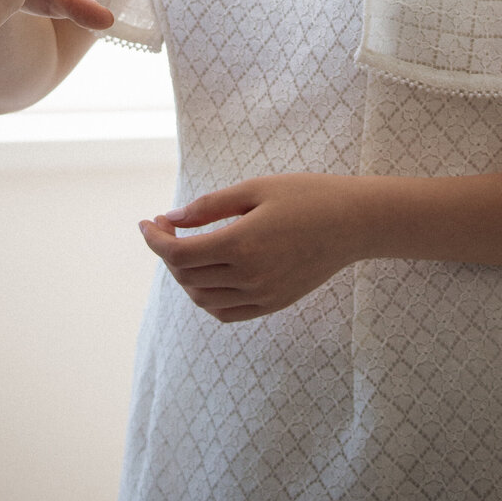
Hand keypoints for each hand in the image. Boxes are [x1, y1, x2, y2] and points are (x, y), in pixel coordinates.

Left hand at [139, 174, 365, 321]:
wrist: (354, 222)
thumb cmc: (305, 195)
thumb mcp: (255, 188)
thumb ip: (209, 206)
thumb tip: (170, 220)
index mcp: (242, 244)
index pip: (179, 255)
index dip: (155, 241)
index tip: (147, 222)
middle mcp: (249, 277)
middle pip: (187, 277)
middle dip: (167, 252)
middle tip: (167, 226)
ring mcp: (262, 296)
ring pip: (203, 299)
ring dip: (185, 276)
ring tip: (187, 247)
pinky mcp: (274, 304)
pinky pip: (226, 312)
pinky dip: (207, 297)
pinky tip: (208, 273)